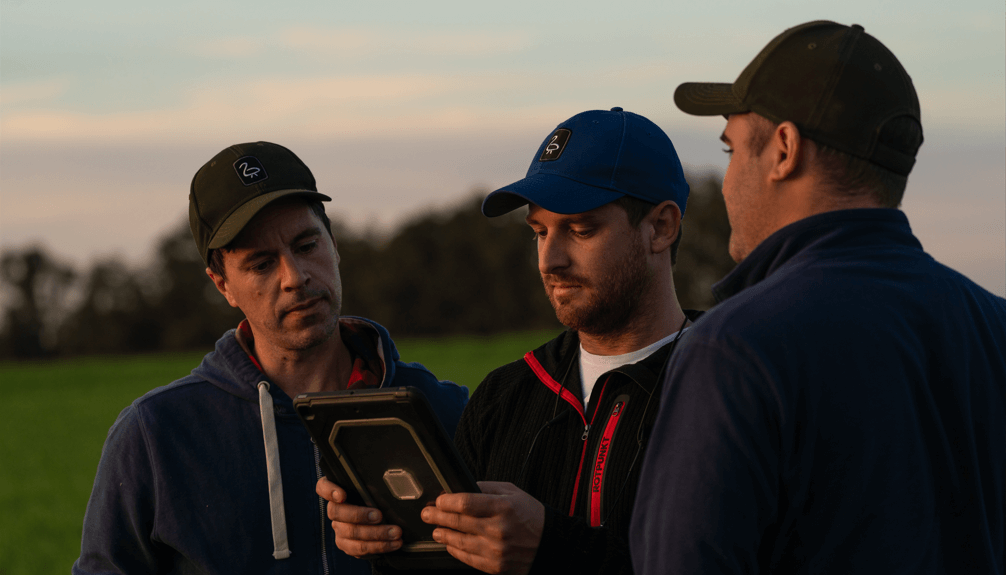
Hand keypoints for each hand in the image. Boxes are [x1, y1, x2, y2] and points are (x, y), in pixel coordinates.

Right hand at [315, 476, 401, 556]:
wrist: (381, 519)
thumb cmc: (377, 497)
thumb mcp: (375, 489)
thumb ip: (373, 488)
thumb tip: (381, 489)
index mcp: (337, 491)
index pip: (323, 487)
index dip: (330, 491)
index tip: (342, 495)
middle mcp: (334, 510)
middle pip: (337, 513)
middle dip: (359, 515)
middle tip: (380, 516)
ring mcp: (339, 529)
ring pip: (351, 533)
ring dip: (376, 534)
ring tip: (395, 533)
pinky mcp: (347, 545)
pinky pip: (359, 549)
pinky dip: (379, 546)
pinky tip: (394, 543)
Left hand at [420, 481, 543, 574]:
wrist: (550, 544)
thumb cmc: (531, 516)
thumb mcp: (513, 492)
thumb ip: (486, 488)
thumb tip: (461, 487)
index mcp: (503, 507)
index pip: (465, 503)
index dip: (446, 502)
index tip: (438, 500)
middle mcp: (498, 529)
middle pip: (458, 522)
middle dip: (437, 516)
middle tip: (427, 514)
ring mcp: (496, 550)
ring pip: (459, 542)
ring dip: (443, 534)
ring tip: (435, 529)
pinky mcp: (495, 566)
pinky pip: (467, 558)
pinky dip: (454, 550)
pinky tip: (449, 544)